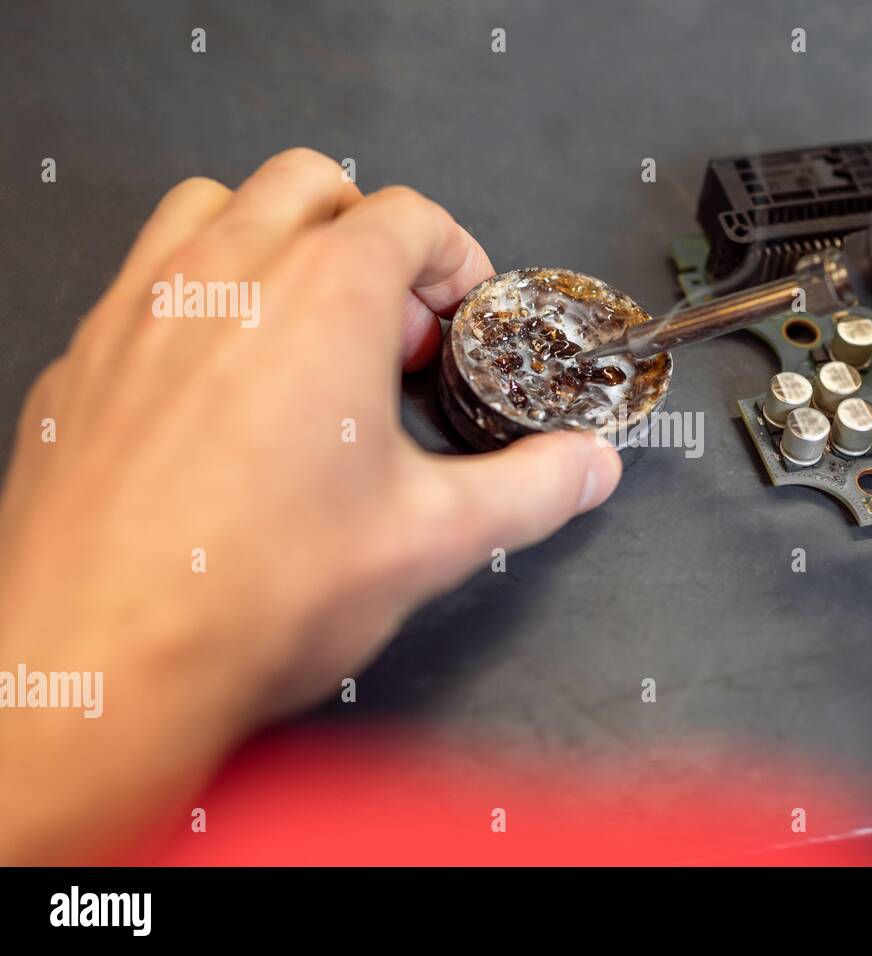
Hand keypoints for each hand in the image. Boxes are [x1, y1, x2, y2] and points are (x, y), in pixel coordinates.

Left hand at [0, 149, 621, 860]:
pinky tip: (220, 392)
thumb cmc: (250, 593)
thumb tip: (584, 467)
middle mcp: (225, 276)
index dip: (454, 260)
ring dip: (275, 243)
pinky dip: (199, 300)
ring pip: (214, 207)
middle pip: (312, 184)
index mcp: (325, 297)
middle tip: (391, 328)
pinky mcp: (83, 358)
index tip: (459, 315)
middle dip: (368, 236)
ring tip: (306, 333)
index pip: (409, 214)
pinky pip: (146, 281)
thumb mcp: (432, 539)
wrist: (99, 663)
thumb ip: (531, 487)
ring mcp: (139, 308)